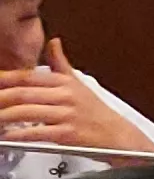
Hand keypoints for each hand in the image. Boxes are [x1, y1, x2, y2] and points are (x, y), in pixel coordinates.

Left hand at [0, 44, 153, 153]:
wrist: (117, 136)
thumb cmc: (95, 112)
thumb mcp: (78, 82)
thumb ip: (60, 63)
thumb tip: (53, 42)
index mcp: (64, 82)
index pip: (27, 77)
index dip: (4, 78)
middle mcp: (65, 95)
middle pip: (22, 93)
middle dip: (0, 98)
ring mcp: (67, 114)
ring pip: (26, 112)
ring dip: (4, 116)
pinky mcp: (68, 133)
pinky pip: (38, 133)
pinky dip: (19, 135)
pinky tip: (7, 136)